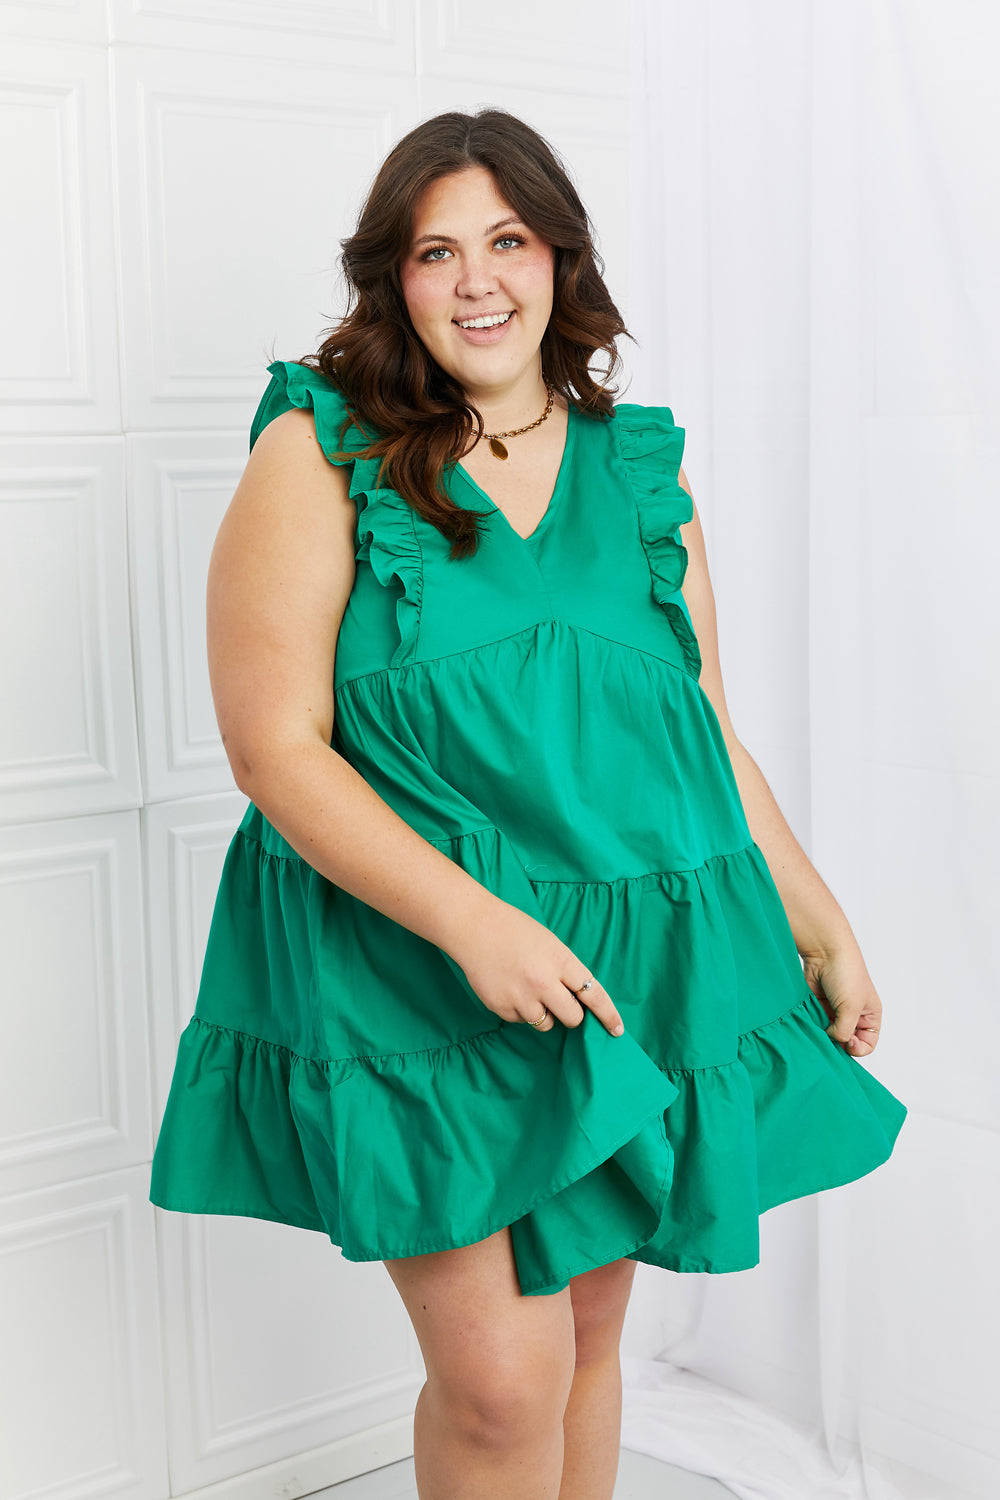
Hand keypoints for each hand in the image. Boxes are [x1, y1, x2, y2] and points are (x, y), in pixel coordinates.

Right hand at [448, 899, 625, 1037]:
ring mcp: (522, 997)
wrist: (474, 926)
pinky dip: (520, 1010)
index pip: (593, 993)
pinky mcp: (502, 1008)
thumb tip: (576, 1000)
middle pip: (572, 1017)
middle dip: (571, 1014)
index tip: (617, 1029)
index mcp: (560, 961)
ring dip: (543, 1013)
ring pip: (546, 1024)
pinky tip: (509, 988)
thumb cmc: (515, 930)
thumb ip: (565, 970)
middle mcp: (544, 982)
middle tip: (560, 1002)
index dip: (608, 1014)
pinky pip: (521, 1021)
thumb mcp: (549, 944)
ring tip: (527, 988)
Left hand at [802, 946, 882, 1056]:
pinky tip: (809, 1024)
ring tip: (818, 1028)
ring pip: (829, 1035)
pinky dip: (812, 1027)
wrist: (824, 952)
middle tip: (830, 1037)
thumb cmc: (846, 974)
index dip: (858, 1049)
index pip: (867, 1044)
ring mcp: (835, 1012)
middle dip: (838, 1043)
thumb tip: (831, 1040)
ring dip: (823, 1035)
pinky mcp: (819, 1007)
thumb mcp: (851, 1008)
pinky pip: (816, 1025)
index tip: (848, 1044)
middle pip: (847, 1042)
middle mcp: (854, 1016)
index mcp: (870, 1016)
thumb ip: (844, 1031)